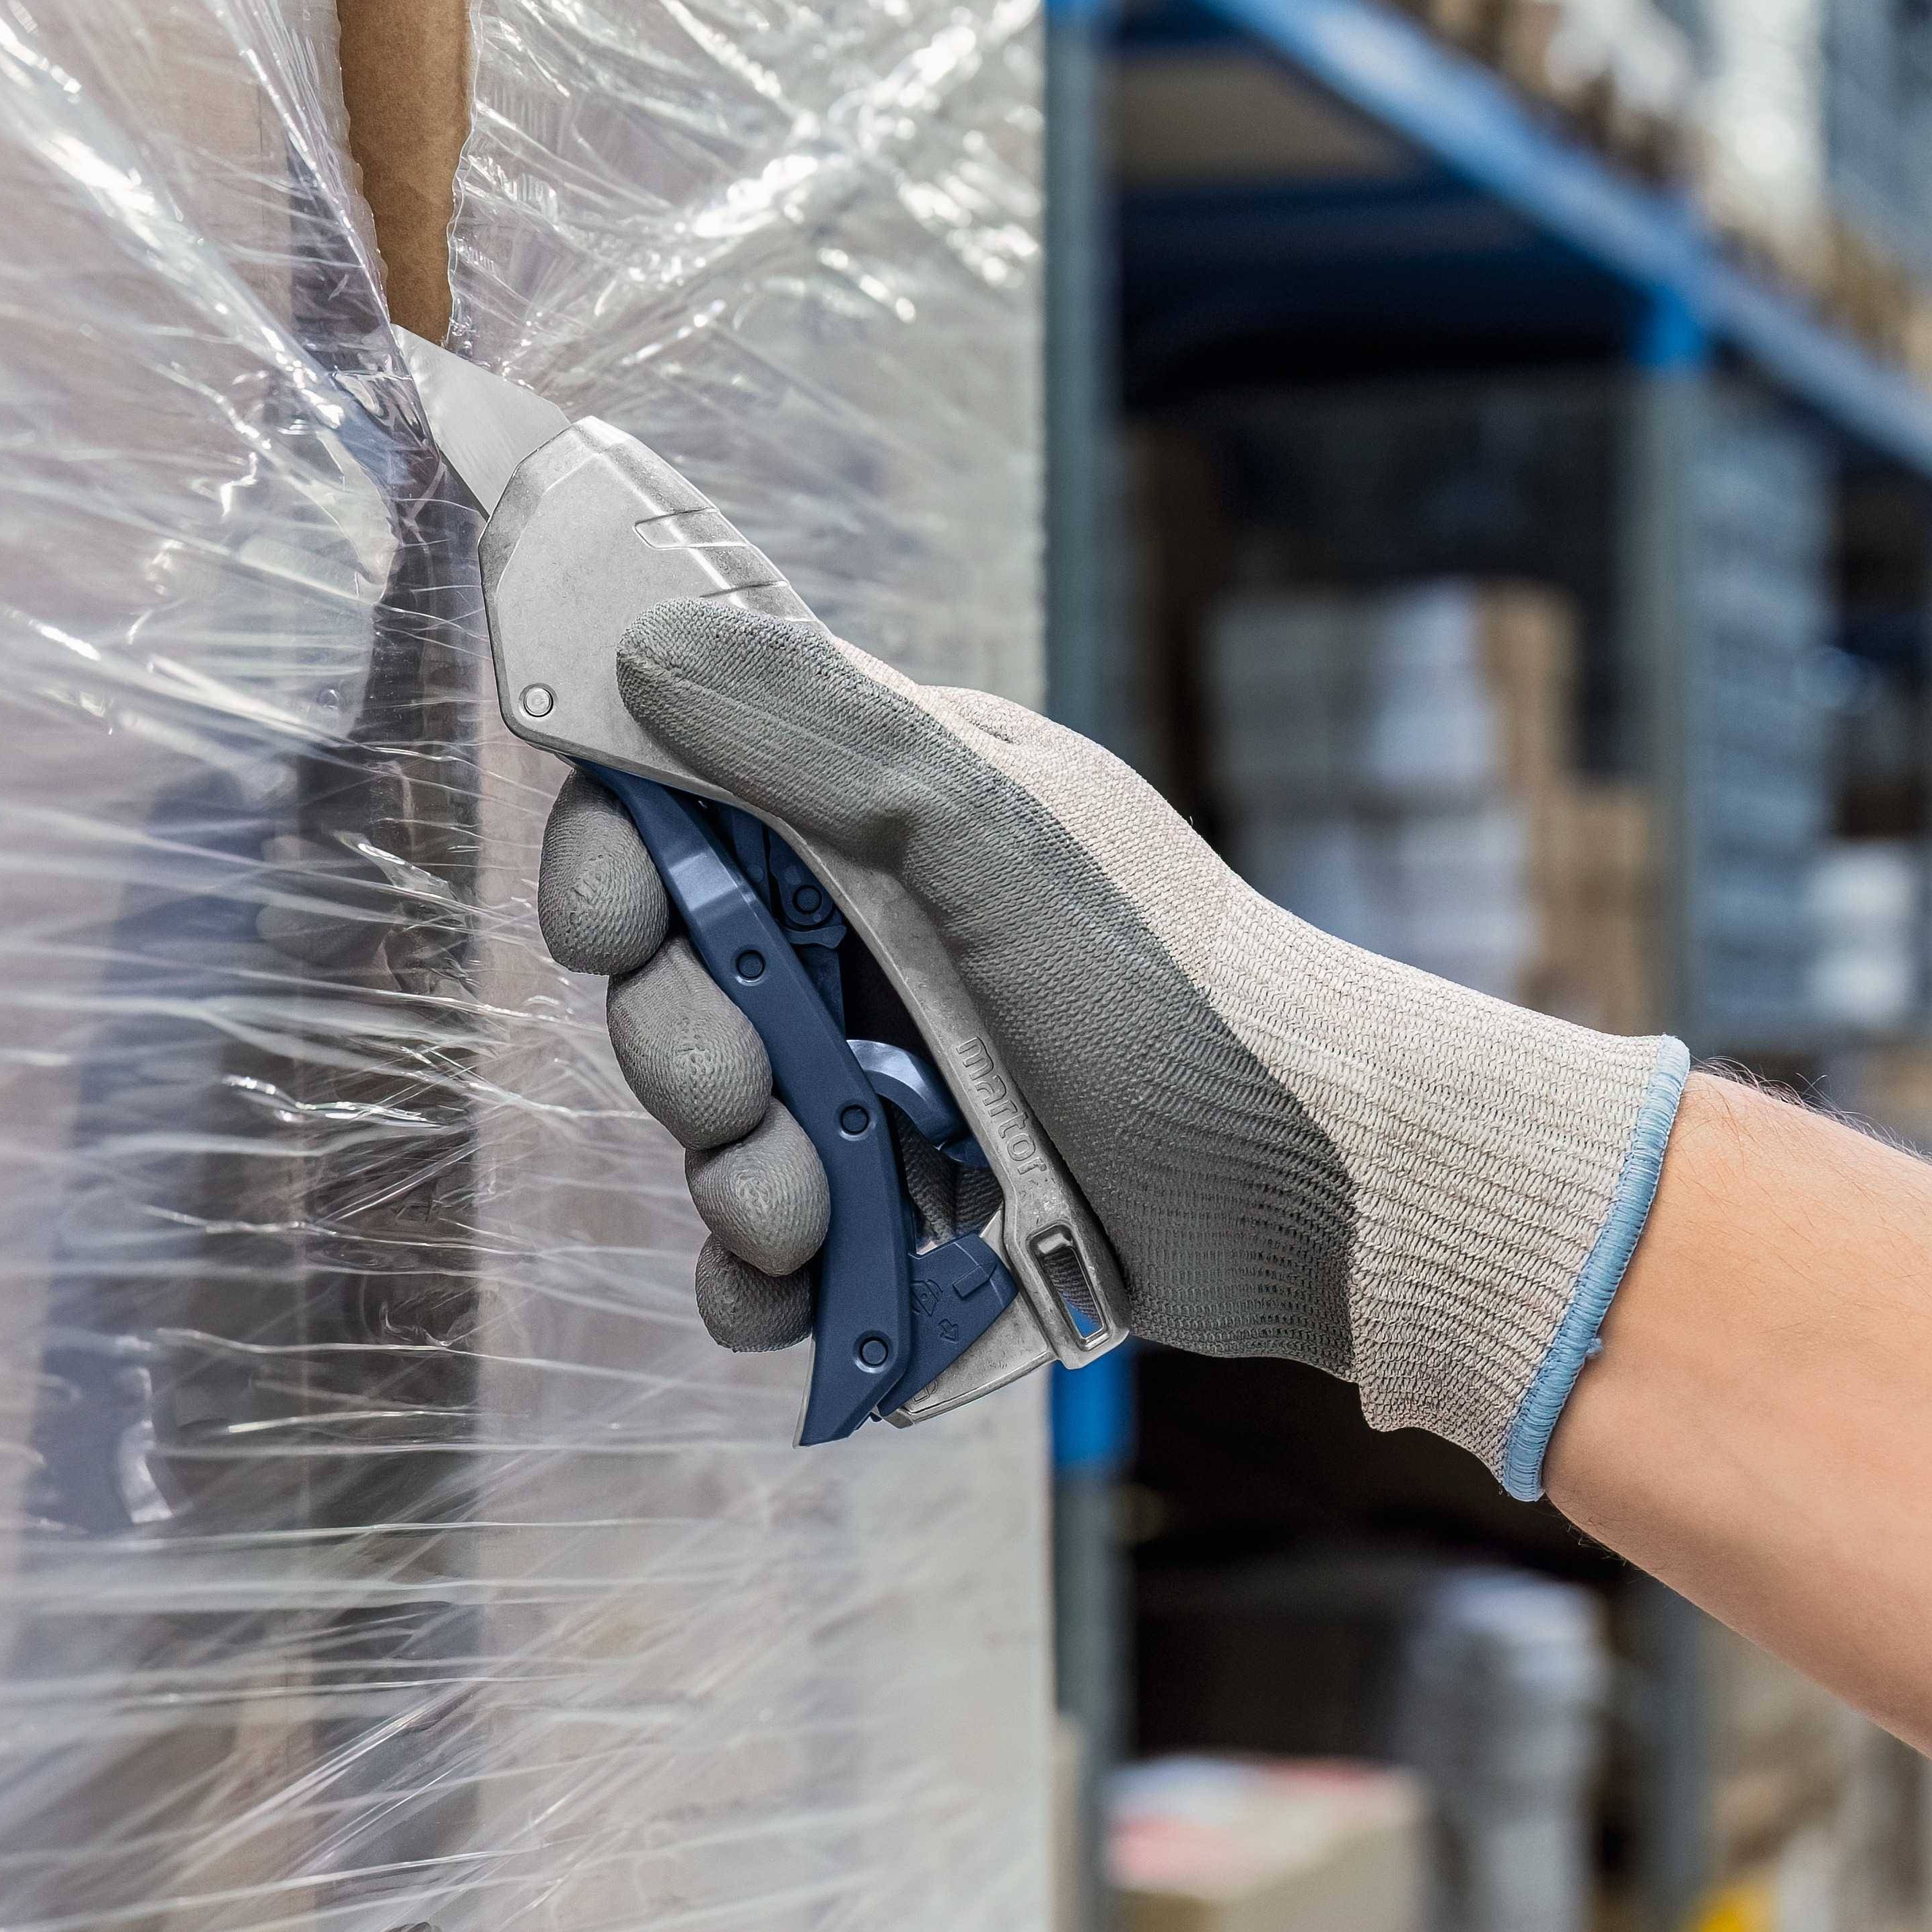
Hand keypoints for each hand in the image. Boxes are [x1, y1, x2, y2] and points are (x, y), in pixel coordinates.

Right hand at [538, 603, 1688, 1493]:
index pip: (686, 790)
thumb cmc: (1177, 990)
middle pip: (679, 971)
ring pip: (719, 1119)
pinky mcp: (911, 1202)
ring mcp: (891, 1071)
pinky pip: (774, 1243)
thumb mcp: (992, 836)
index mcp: (890, 809)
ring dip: (731, 1176)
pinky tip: (796, 1294)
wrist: (1318, 1196)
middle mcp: (878, 931)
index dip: (617, 852)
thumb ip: (823, 735)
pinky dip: (762, 1278)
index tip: (613, 923)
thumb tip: (648, 637)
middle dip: (681, 1047)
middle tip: (739, 1094)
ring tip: (808, 1216)